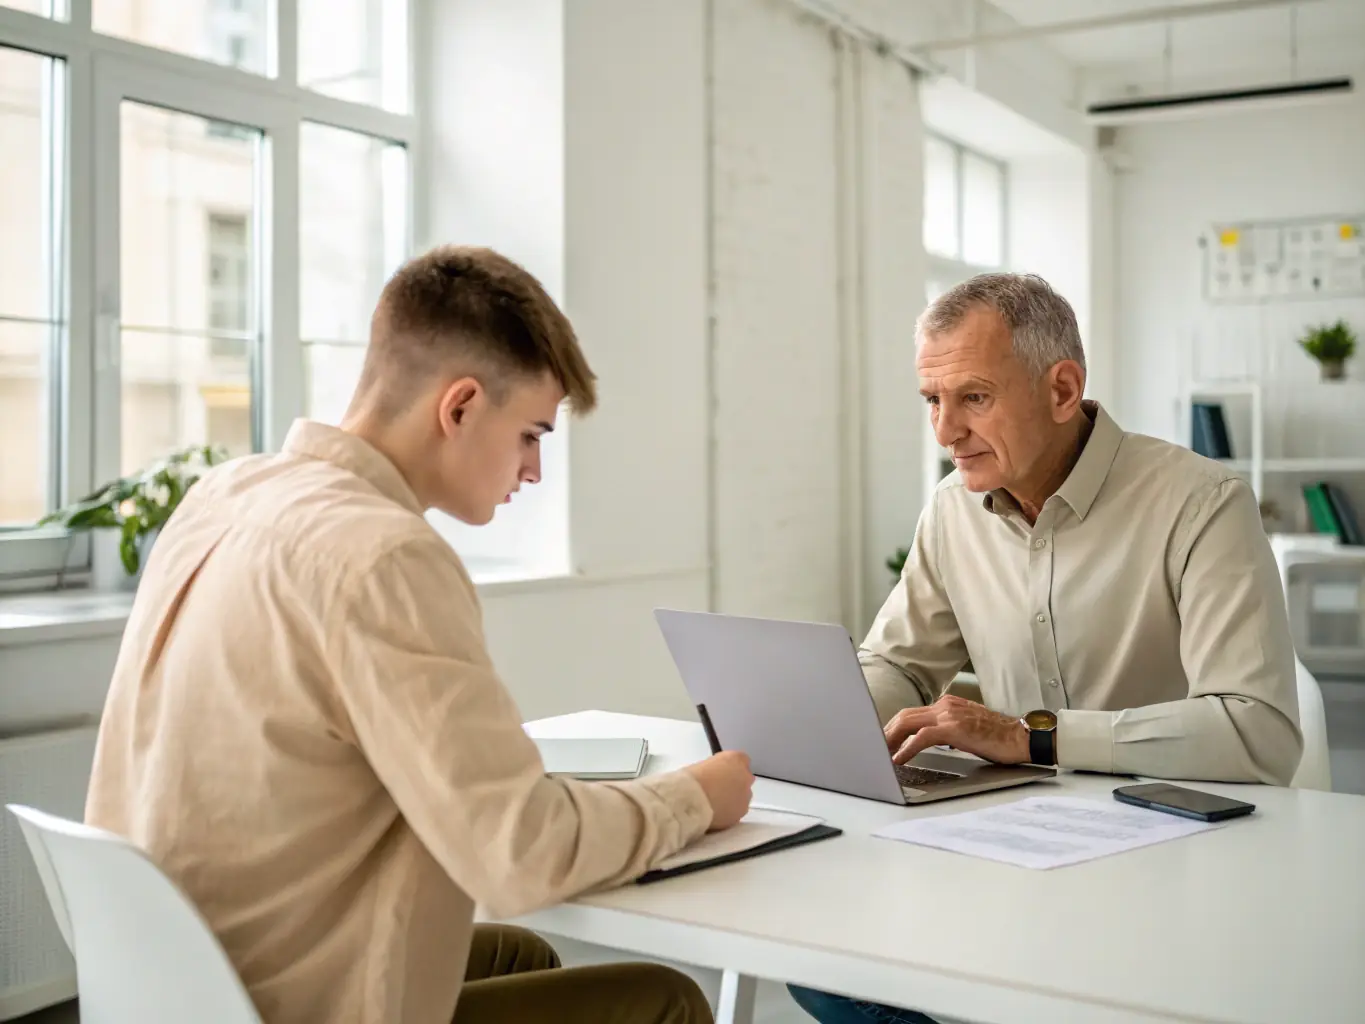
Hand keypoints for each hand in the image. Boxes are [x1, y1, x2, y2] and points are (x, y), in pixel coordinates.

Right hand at [685, 751, 753, 830]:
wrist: (691, 802)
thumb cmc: (691, 781)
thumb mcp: (702, 765)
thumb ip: (716, 769)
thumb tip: (713, 776)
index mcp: (735, 759)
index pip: (741, 759)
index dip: (731, 767)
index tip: (722, 772)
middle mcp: (745, 776)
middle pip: (744, 778)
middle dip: (734, 783)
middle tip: (718, 789)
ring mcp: (745, 796)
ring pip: (743, 796)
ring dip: (733, 798)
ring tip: (715, 803)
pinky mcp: (741, 813)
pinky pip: (737, 811)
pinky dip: (729, 812)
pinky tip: (715, 813)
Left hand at [884, 695, 1029, 765]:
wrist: (1021, 738)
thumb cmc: (997, 738)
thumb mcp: (966, 730)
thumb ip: (946, 731)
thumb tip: (926, 742)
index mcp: (947, 704)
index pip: (911, 713)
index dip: (892, 727)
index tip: (882, 741)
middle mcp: (945, 705)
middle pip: (904, 716)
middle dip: (885, 733)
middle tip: (873, 749)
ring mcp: (949, 714)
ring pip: (908, 722)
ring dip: (890, 739)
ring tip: (879, 754)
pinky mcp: (954, 728)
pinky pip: (922, 737)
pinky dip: (907, 748)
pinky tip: (899, 759)